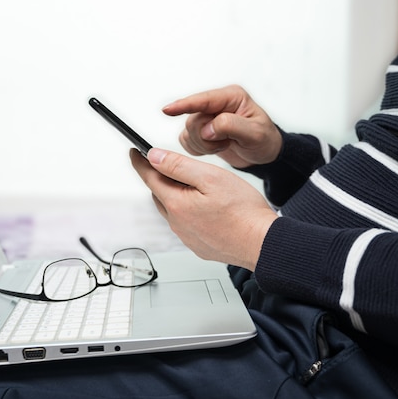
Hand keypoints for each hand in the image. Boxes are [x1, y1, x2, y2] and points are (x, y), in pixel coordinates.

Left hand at [130, 148, 276, 270]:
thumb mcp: (210, 177)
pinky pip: (185, 225)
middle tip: (168, 165)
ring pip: (172, 210)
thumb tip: (154, 157)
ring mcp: (187, 237)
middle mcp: (177, 224)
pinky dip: (188, 212)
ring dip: (175, 196)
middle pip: (160, 194)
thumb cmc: (244, 212)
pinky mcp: (198, 246)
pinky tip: (205, 208)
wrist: (263, 244)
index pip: (150, 178)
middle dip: (160, 178)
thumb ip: (178, 166)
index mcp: (177, 204)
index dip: (141, 163)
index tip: (134, 152)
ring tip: (192, 185)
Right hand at [163, 85, 281, 168]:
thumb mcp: (255, 133)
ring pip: (188, 132)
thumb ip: (231, 126)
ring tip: (224, 145)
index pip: (202, 100)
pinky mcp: (200, 130)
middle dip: (206, 138)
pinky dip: (198, 149)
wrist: (264, 153)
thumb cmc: (264, 140)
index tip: (167, 110)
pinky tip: (215, 148)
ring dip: (204, 145)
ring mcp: (206, 117)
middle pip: (193, 120)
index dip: (183, 105)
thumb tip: (208, 128)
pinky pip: (186, 141)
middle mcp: (216, 104)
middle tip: (225, 143)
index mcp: (231, 97)